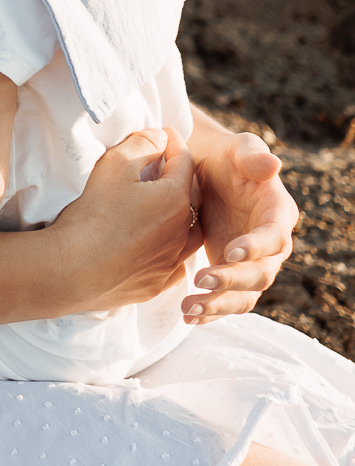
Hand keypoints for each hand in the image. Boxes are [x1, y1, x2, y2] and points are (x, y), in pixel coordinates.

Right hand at [53, 126, 200, 313]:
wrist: (72, 270)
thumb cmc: (93, 215)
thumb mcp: (114, 165)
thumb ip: (141, 144)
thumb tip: (159, 138)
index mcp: (176, 199)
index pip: (185, 161)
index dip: (174, 143)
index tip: (165, 134)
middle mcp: (183, 232)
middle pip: (192, 195)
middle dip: (180, 176)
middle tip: (165, 165)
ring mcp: (172, 261)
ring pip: (190, 232)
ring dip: (182, 215)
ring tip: (166, 205)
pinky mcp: (157, 283)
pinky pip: (176, 263)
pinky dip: (172, 249)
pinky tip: (159, 245)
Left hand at [183, 130, 295, 322]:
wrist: (206, 175)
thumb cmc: (226, 158)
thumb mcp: (238, 148)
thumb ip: (252, 155)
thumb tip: (272, 165)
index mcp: (278, 214)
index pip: (275, 237)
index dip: (256, 246)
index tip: (230, 251)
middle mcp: (271, 246)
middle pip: (261, 274)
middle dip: (232, 281)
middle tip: (200, 280)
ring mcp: (252, 265)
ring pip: (245, 296)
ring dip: (219, 305)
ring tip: (188, 309)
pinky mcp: (232, 276)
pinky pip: (228, 302)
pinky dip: (211, 312)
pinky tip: (188, 316)